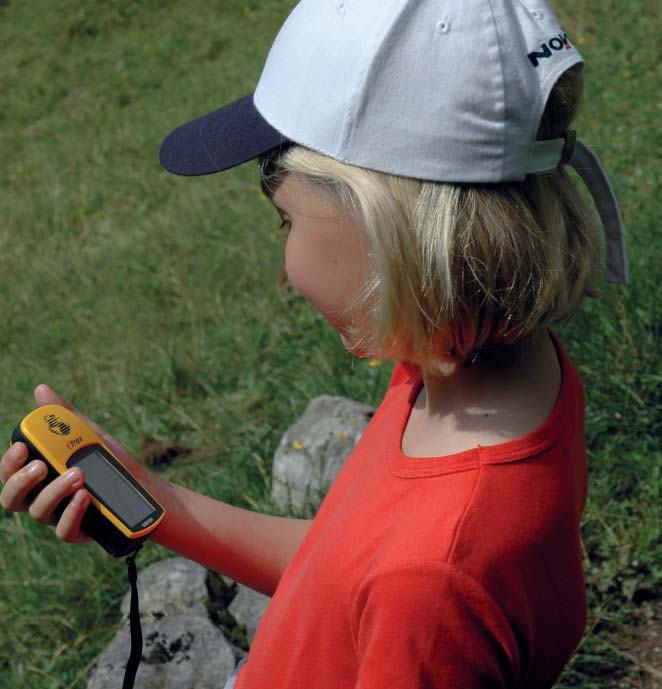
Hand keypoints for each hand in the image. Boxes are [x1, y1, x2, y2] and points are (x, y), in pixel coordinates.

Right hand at [0, 385, 143, 543]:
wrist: (146, 488)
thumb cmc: (112, 462)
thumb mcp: (90, 436)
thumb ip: (65, 417)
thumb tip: (41, 390)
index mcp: (41, 476)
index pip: (10, 473)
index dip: (9, 463)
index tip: (21, 447)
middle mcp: (43, 497)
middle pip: (12, 498)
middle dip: (22, 481)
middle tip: (42, 465)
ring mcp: (59, 516)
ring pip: (39, 511)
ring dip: (55, 491)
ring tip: (78, 474)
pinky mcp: (79, 532)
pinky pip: (64, 530)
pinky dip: (72, 512)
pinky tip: (84, 497)